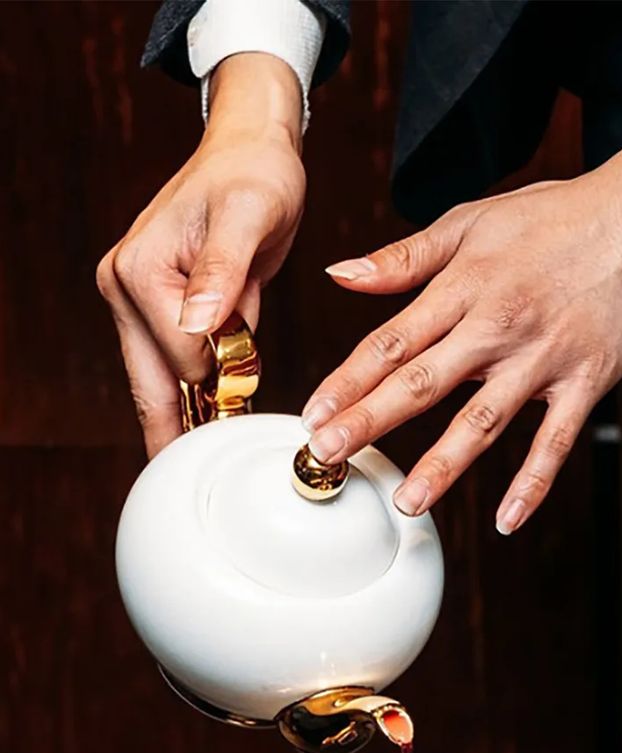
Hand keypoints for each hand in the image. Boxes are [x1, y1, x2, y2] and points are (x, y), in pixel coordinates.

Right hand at [96, 54, 306, 454]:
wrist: (254, 151)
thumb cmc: (256, 177)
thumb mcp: (250, 218)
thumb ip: (221, 274)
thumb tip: (198, 326)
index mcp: (141, 274)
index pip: (183, 362)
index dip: (224, 386)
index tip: (253, 409)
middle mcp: (127, 289)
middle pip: (153, 386)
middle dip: (179, 436)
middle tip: (192, 495)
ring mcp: (141, 302)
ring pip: (164, 384)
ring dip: (193, 419)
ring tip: (210, 469)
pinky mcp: (165, 310)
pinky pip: (183, 368)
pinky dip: (204, 395)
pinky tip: (219, 425)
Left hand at [302, 148, 621, 532]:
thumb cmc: (559, 215)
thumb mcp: (473, 220)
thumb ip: (405, 256)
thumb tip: (341, 274)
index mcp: (465, 286)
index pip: (393, 340)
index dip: (349, 379)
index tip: (314, 413)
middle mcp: (499, 326)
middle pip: (423, 382)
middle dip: (371, 421)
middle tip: (327, 456)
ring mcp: (544, 358)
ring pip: (484, 420)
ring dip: (443, 465)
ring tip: (409, 502)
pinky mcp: (587, 381)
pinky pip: (555, 442)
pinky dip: (532, 483)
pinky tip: (506, 519)